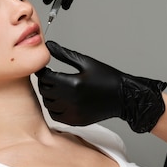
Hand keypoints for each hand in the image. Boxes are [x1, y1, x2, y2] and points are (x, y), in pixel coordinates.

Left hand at [37, 41, 166, 132]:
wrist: (123, 97)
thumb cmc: (108, 78)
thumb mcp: (86, 62)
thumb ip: (64, 54)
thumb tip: (49, 45)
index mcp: (73, 83)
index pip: (45, 77)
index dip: (42, 71)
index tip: (45, 69)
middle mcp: (71, 100)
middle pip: (44, 91)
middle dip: (45, 82)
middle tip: (51, 77)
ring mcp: (72, 112)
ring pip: (48, 104)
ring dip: (48, 95)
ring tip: (58, 88)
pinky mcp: (75, 121)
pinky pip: (55, 115)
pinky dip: (54, 107)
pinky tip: (62, 100)